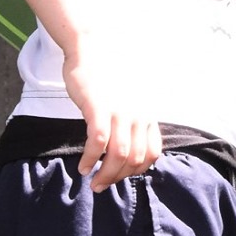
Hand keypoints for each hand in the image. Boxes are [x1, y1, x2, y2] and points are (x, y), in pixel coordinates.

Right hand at [62, 32, 162, 192]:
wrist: (92, 50)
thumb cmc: (107, 78)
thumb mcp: (130, 101)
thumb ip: (133, 122)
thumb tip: (130, 149)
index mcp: (147, 115)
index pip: (152, 154)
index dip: (137, 171)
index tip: (121, 176)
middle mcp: (138, 115)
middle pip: (136, 159)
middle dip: (119, 178)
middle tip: (102, 186)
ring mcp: (120, 111)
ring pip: (119, 155)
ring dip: (105, 174)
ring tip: (93, 182)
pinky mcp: (99, 107)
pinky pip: (98, 142)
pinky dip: (90, 159)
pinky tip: (83, 166)